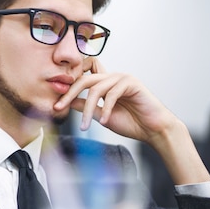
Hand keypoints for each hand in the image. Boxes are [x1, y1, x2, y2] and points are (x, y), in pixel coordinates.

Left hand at [53, 57, 177, 143]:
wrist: (153, 131)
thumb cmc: (131, 123)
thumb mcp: (101, 116)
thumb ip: (86, 107)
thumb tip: (67, 102)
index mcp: (105, 84)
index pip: (82, 80)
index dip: (68, 89)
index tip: (56, 104)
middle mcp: (112, 78)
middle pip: (85, 80)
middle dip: (69, 94)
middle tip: (58, 108)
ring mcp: (122, 78)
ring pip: (96, 88)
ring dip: (87, 109)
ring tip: (84, 126)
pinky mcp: (132, 83)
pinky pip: (112, 94)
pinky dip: (106, 109)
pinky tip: (104, 122)